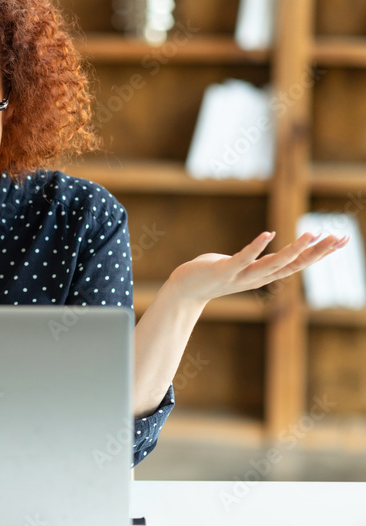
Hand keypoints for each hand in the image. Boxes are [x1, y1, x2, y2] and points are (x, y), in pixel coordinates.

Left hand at [164, 231, 349, 304]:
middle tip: (340, 238)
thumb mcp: (237, 264)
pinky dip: (256, 247)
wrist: (183, 290)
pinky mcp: (223, 271)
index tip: (342, 240)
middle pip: (292, 265)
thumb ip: (253, 257)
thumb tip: (265, 244)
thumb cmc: (209, 274)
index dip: (320, 253)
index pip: (297, 264)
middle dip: (317, 252)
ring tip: (311, 234)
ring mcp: (240, 276)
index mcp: (262, 275)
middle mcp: (256, 278)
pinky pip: (243, 258)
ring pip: (272, 264)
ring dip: (293, 250)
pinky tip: (268, 234)